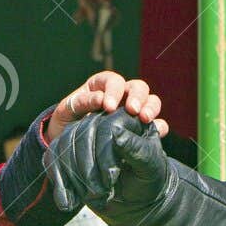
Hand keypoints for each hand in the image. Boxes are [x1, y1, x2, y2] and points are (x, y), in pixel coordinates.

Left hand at [46, 70, 167, 142]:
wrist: (68, 145)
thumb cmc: (66, 122)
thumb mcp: (67, 110)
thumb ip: (82, 102)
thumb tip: (101, 99)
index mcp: (102, 86)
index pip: (114, 81)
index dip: (114, 90)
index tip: (108, 106)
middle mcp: (122, 95)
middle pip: (138, 87)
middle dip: (137, 97)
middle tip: (132, 110)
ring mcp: (133, 112)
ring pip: (151, 101)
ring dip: (151, 108)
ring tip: (145, 120)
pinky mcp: (141, 129)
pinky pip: (157, 125)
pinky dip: (159, 127)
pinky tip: (156, 132)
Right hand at [46, 108, 170, 211]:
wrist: (138, 199)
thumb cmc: (150, 179)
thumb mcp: (150, 166)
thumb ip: (137, 149)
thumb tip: (116, 132)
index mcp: (126, 118)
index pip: (106, 127)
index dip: (105, 155)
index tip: (112, 179)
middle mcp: (102, 119)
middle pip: (82, 134)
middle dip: (89, 169)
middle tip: (101, 192)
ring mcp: (83, 132)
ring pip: (65, 145)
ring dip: (74, 176)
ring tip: (91, 198)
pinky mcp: (70, 148)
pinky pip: (53, 157)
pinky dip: (59, 181)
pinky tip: (68, 202)